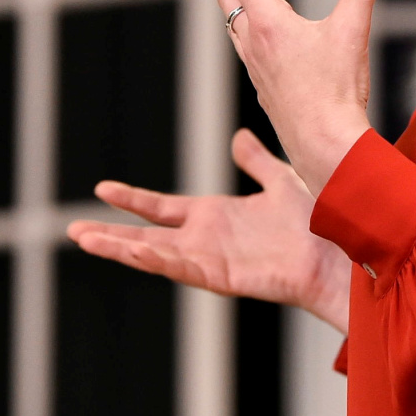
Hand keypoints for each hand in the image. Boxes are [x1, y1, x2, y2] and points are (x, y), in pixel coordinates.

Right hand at [67, 129, 350, 332]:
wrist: (343, 252)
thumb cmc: (318, 224)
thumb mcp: (280, 180)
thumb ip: (258, 162)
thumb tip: (240, 138)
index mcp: (216, 219)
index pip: (162, 209)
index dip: (132, 200)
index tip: (101, 189)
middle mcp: (208, 241)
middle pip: (147, 237)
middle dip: (110, 234)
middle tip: (73, 231)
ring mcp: (213, 261)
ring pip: (155, 256)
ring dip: (120, 249)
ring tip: (85, 240)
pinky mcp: (224, 277)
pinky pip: (182, 268)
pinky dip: (156, 260)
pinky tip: (132, 250)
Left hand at [220, 0, 387, 195]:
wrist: (326, 150)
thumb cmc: (338, 94)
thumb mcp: (353, 29)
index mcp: (268, 24)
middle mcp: (253, 45)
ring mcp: (255, 69)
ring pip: (232, 24)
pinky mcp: (265, 89)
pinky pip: (245, 49)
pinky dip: (247, 28)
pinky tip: (266, 38)